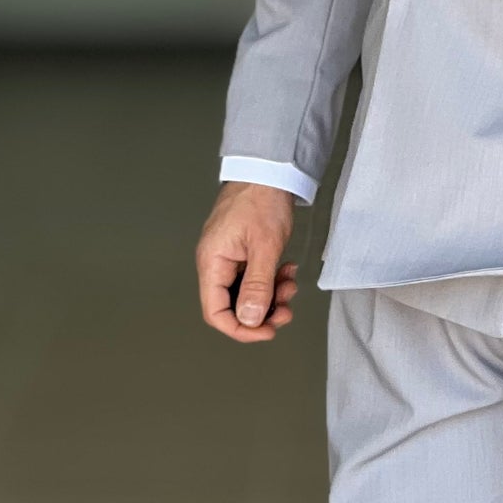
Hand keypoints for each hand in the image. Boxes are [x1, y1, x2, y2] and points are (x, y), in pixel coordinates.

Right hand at [197, 183, 298, 341]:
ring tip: (290, 284)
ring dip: (271, 296)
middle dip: (262, 312)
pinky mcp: (242, 252)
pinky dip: (272, 280)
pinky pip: (254, 278)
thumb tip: (250, 320)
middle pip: (232, 305)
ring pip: (246, 293)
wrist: (269, 170)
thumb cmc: (262, 199)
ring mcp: (229, 257)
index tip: (267, 331)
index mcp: (212, 262)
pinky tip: (287, 271)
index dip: (240, 329)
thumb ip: (257, 287)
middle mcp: (216, 263)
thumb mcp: (265, 247)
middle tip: (287, 310)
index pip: (216, 312)